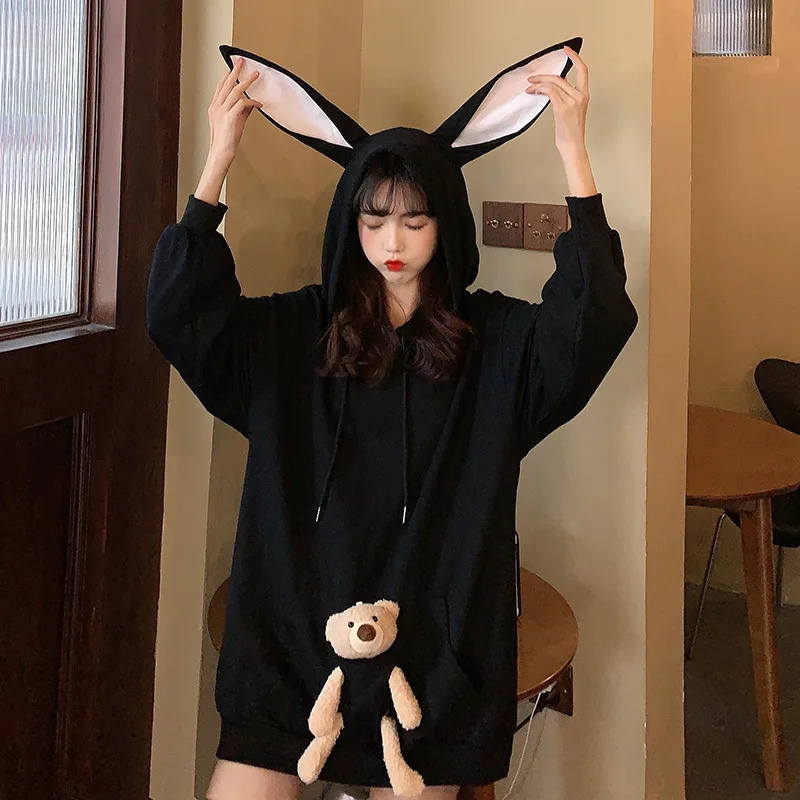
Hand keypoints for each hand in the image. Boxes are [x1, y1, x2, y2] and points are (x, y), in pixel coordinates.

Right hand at [207, 57, 262, 167]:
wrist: (221, 153)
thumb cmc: (227, 140)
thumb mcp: (236, 122)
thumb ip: (242, 112)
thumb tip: (251, 103)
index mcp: (215, 107)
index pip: (221, 87)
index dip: (227, 76)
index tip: (233, 67)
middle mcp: (216, 107)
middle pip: (226, 84)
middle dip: (235, 71)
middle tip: (241, 61)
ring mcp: (222, 111)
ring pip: (234, 91)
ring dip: (246, 81)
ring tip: (255, 75)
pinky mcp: (229, 117)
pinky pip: (242, 104)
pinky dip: (251, 101)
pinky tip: (258, 103)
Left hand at [526, 46, 596, 196]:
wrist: (572, 146)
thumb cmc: (570, 132)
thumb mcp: (570, 111)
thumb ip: (565, 97)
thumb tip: (551, 88)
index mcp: (584, 95)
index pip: (583, 71)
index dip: (575, 58)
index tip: (566, 50)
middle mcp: (580, 96)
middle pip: (560, 77)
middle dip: (544, 76)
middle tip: (533, 77)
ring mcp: (572, 102)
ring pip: (553, 84)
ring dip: (538, 84)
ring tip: (530, 87)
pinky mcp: (563, 108)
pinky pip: (550, 92)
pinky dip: (539, 90)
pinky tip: (533, 92)